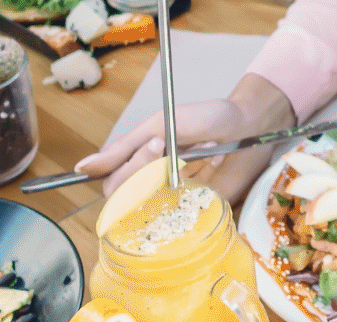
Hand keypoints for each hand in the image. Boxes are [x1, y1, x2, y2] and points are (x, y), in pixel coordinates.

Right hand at [75, 76, 295, 205]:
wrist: (253, 122)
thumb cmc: (209, 118)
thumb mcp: (162, 123)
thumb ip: (124, 148)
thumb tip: (83, 168)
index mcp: (139, 165)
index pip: (114, 183)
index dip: (130, 168)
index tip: (156, 145)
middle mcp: (154, 186)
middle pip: (132, 201)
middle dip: (154, 173)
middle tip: (179, 149)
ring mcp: (178, 200)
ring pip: (159, 210)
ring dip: (183, 175)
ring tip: (207, 151)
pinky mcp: (203, 210)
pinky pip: (188, 220)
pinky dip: (200, 194)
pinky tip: (213, 168)